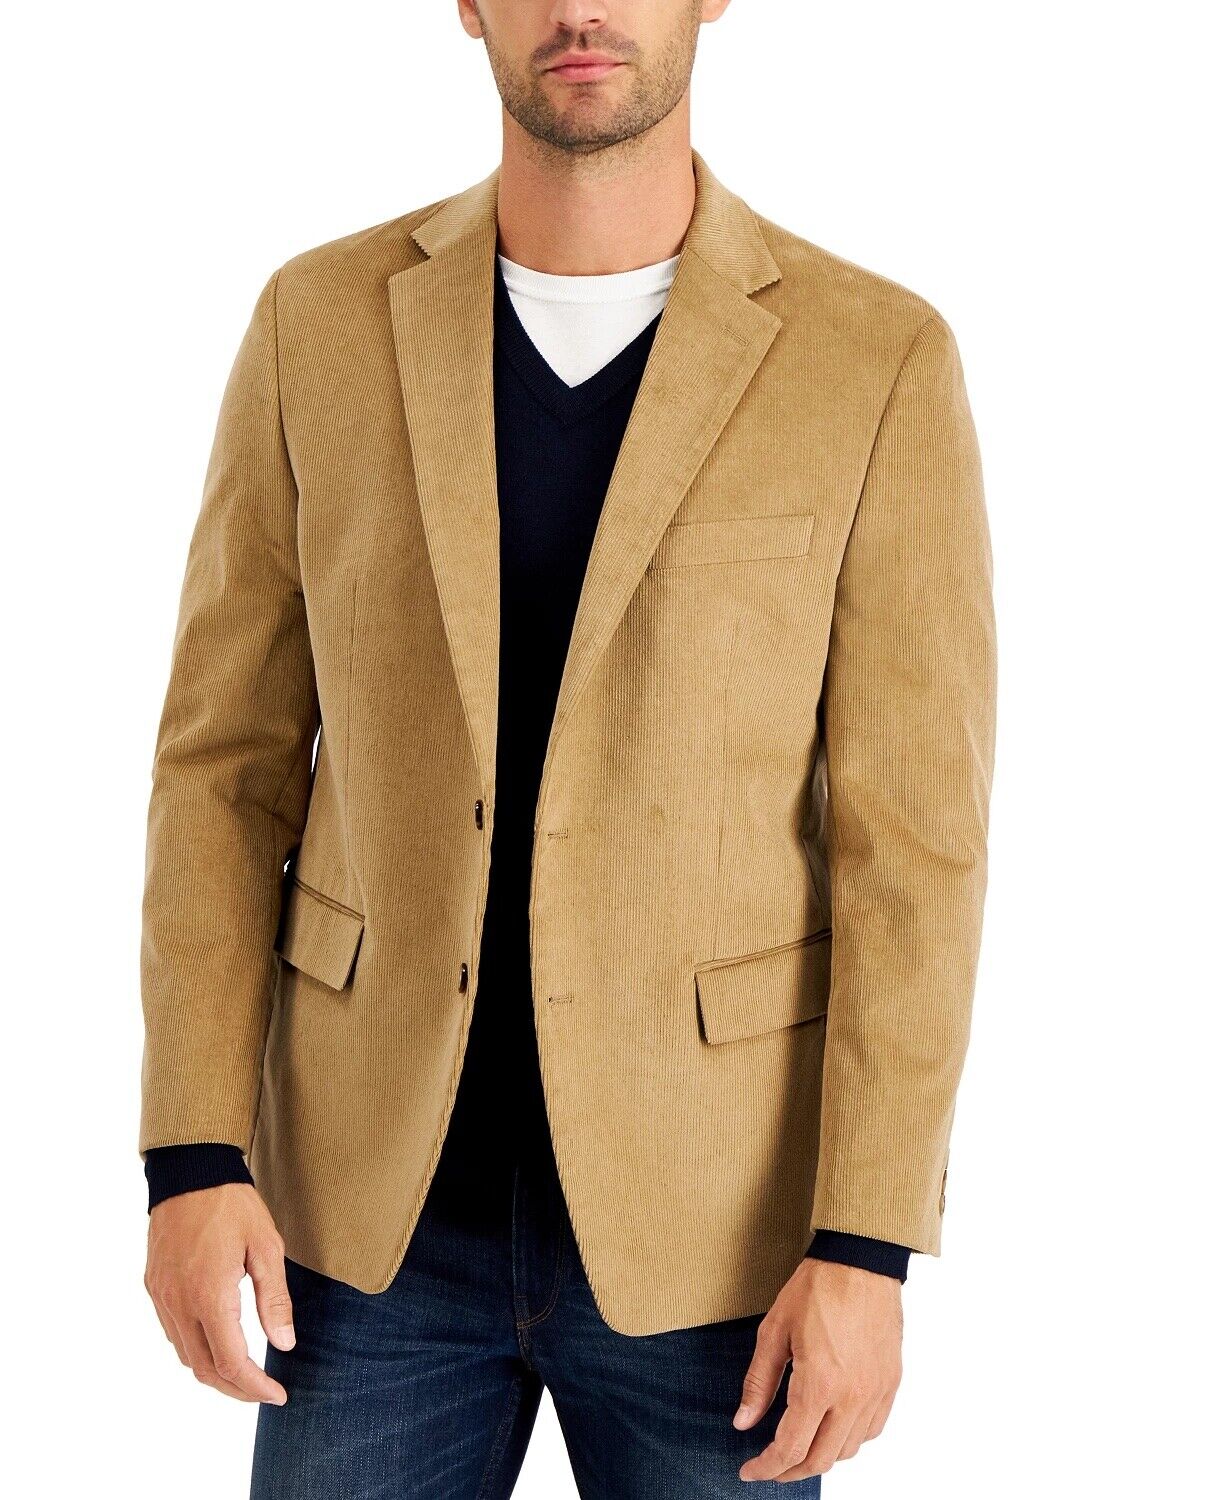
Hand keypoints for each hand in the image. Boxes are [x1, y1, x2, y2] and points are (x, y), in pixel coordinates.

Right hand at [144, 1183, 294, 1403]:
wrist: (190, 1172)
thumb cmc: (232, 1205)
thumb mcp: (266, 1247)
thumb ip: (274, 1299)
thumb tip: (284, 1342)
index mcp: (210, 1296)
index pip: (232, 1362)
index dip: (255, 1387)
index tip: (278, 1394)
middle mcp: (180, 1304)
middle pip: (205, 1370)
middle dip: (236, 1389)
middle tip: (265, 1392)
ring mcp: (162, 1298)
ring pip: (186, 1356)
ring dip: (215, 1373)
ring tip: (245, 1374)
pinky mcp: (155, 1288)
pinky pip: (174, 1334)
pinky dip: (196, 1351)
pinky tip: (218, 1344)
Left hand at [734, 1259, 902, 1481]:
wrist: (860, 1261)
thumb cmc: (816, 1289)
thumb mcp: (774, 1331)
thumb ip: (759, 1382)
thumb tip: (743, 1422)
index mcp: (819, 1385)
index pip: (790, 1448)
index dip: (767, 1467)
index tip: (749, 1471)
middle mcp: (852, 1397)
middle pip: (820, 1459)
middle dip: (790, 1471)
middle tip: (769, 1466)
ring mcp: (875, 1392)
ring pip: (848, 1450)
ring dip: (820, 1457)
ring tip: (798, 1447)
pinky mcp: (890, 1383)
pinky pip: (871, 1430)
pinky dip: (848, 1440)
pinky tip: (831, 1429)